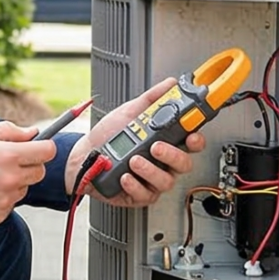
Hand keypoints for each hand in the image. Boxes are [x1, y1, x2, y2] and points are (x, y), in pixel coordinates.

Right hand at [0, 120, 55, 228]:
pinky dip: (0, 198)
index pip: (47, 151)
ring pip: (23, 189)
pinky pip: (9, 204)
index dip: (43, 147)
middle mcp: (10, 180)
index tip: (38, 147)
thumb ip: (10, 131)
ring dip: (13, 182)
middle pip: (39, 172)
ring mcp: (4, 201)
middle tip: (8, 161)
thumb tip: (33, 133)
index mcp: (8, 156)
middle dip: (29, 164)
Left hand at [67, 77, 206, 207]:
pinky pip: (145, 195)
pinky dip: (134, 185)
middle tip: (156, 147)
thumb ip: (152, 99)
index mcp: (165, 142)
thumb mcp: (129, 113)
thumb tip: (171, 84)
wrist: (82, 156)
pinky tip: (125, 176)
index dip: (196, 140)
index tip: (191, 135)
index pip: (191, 143)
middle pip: (184, 164)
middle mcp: (162, 163)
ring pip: (166, 181)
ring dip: (150, 170)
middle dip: (173, 156)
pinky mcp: (138, 195)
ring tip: (133, 160)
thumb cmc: (108, 137)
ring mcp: (151, 181)